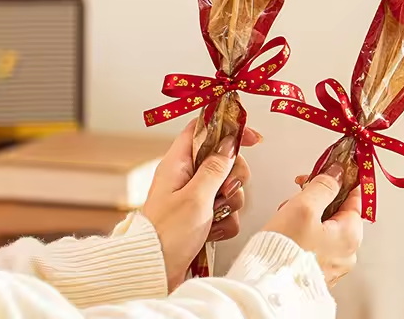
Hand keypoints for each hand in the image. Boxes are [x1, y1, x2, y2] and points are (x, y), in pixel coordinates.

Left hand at [142, 120, 260, 290]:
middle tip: (224, 191)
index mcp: (178, 163)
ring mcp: (196, 198)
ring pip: (229, 186)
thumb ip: (215, 168)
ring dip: (230, 203)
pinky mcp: (203, 218)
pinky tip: (213, 233)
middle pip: (224, 159)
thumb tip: (230, 143)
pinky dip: (226, 222)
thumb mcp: (195, 197)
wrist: (152, 275)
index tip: (251, 138)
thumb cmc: (165, 236)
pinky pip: (228, 211)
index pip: (204, 129)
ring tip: (214, 217)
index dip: (227, 127)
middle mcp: (187, 177)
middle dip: (234, 176)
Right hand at [262, 164, 362, 287]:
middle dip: (317, 199)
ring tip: (287, 215)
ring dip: (307, 215)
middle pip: (337, 211)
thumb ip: (324, 185)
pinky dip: (303, 233)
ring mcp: (331, 266)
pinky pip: (315, 243)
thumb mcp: (305, 206)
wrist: (264, 288)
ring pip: (324, 227)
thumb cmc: (285, 252)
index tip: (328, 170)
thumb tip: (337, 172)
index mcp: (351, 236)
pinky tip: (287, 231)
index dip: (338, 179)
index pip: (354, 196)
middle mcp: (346, 254)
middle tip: (299, 194)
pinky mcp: (316, 272)